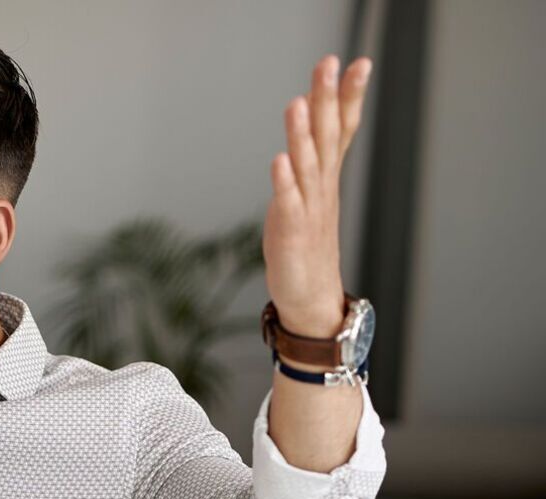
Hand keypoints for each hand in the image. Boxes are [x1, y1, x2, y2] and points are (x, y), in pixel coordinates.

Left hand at [263, 55, 371, 337]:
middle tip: (329, 62)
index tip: (359, 62)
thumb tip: (311, 121)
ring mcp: (308, 209)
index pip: (343, 129)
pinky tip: (278, 160)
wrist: (311, 298)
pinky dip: (283, 182)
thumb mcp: (312, 194)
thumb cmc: (307, 244)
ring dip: (302, 134)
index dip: (349, 96)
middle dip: (327, 99)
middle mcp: (321, 188)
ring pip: (306, 165)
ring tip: (298, 103)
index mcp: (326, 177)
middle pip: (327, 136)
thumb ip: (312, 160)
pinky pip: (286, 203)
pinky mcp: (290, 232)